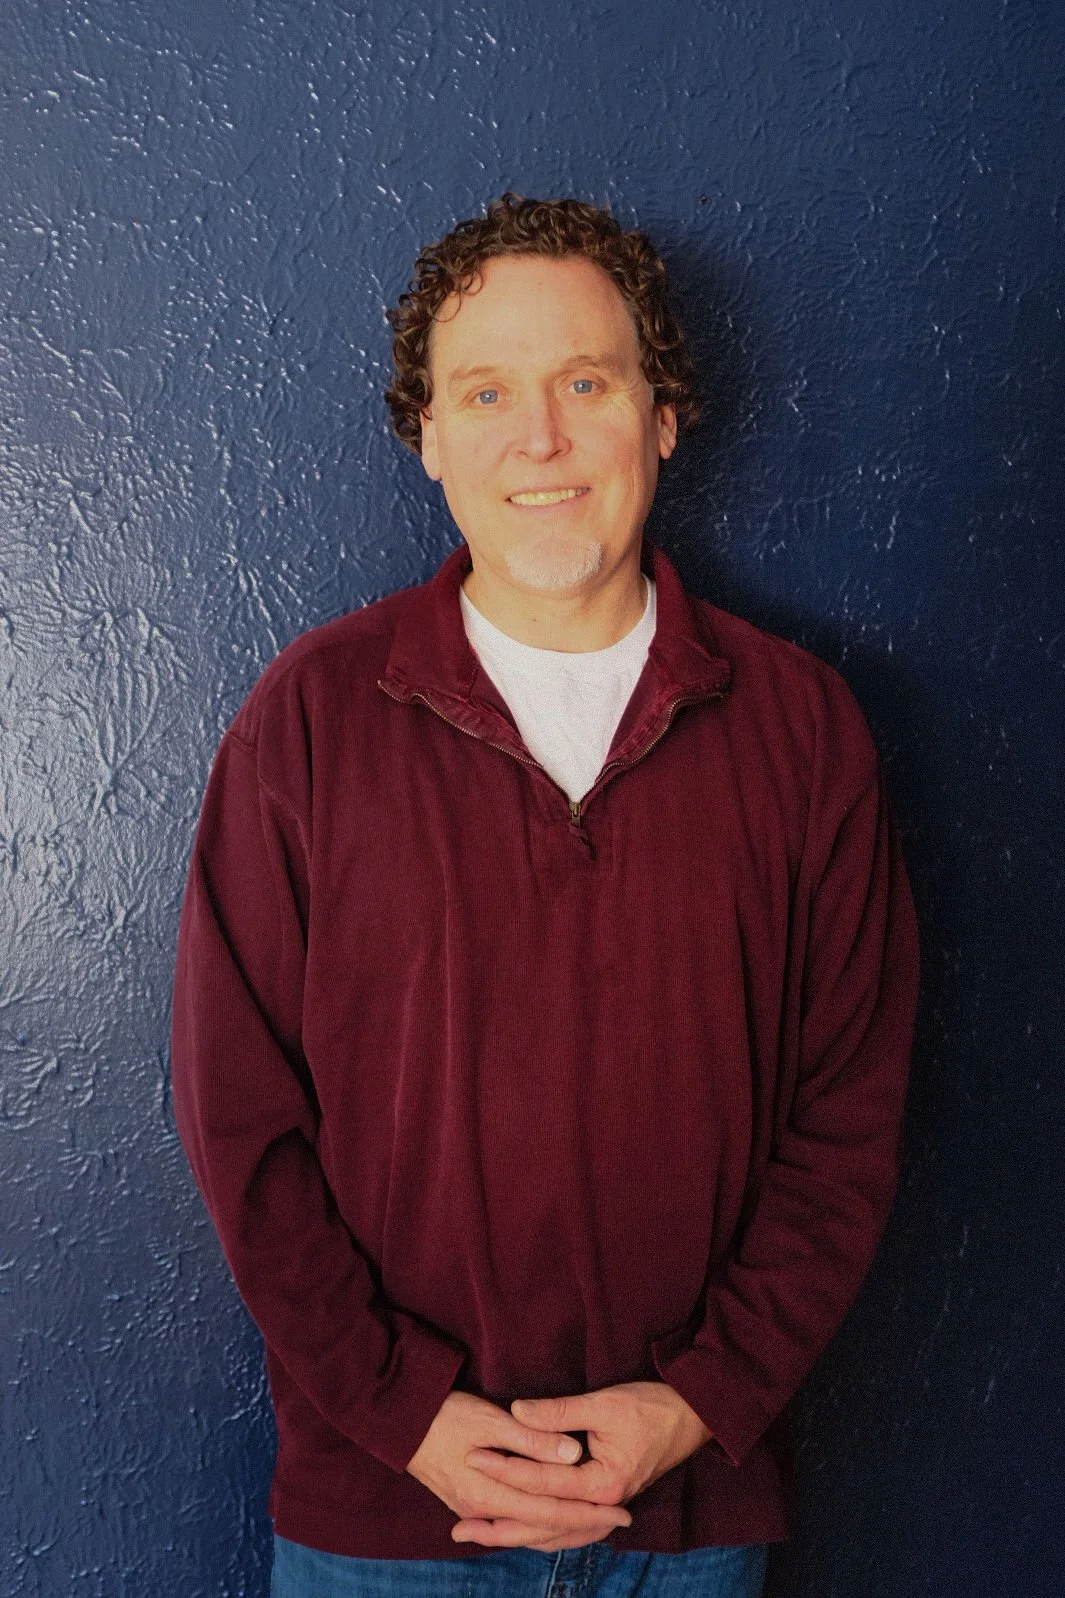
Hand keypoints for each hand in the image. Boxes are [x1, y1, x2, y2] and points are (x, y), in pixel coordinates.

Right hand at [405, 1390, 632, 1551]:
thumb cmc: (443, 1413)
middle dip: (585, 1527)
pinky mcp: (468, 1504)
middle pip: (544, 1529)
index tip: (623, 1513)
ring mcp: (473, 1511)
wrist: (397, 1422)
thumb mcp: (489, 1419)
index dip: (590, 1514)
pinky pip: (513, 1524)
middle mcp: (483, 1511)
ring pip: (529, 1531)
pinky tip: (555, 1522)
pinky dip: (540, 1525)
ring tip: (598, 1524)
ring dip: (565, 1528)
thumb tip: (573, 1455)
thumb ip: (532, 1439)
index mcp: (491, 1493)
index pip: (552, 1512)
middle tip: (622, 1521)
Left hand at [452, 1381, 711, 1550]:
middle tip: (459, 1524)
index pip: (541, 1482)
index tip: (471, 1457)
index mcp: (602, 1483)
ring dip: (516, 1534)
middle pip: (543, 1524)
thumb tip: (516, 1411)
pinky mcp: (607, 1503)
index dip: (504, 1468)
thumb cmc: (652, 1405)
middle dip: (499, 1523)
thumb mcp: (604, 1403)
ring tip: (479, 1534)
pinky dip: (542, 1531)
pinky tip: (521, 1531)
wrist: (694, 1416)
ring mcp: (607, 1508)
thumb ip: (559, 1411)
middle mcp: (604, 1504)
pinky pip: (568, 1528)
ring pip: (555, 1533)